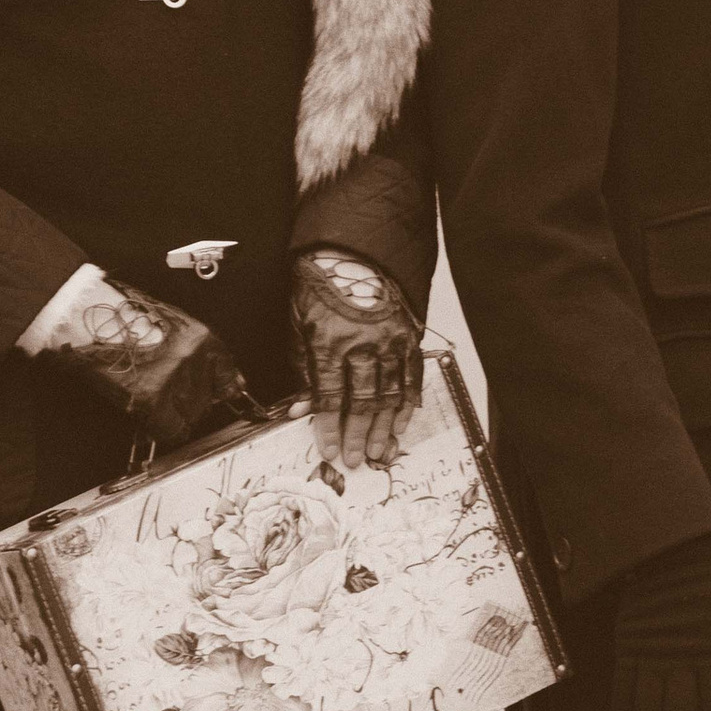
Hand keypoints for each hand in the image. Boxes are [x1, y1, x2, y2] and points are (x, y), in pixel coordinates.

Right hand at [27, 275, 256, 454]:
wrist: (88, 317)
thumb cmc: (124, 319)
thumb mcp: (173, 328)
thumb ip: (200, 355)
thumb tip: (228, 386)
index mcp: (202, 339)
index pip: (228, 381)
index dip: (219, 394)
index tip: (217, 400)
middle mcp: (193, 359)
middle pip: (206, 402)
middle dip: (189, 405)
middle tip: (167, 396)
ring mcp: (173, 379)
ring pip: (189, 417)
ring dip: (173, 415)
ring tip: (151, 397)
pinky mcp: (150, 396)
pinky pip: (168, 429)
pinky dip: (161, 429)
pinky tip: (149, 418)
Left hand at [291, 249, 423, 468]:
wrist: (353, 251)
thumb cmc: (319, 286)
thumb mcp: (298, 323)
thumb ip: (302, 366)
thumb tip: (301, 407)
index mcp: (330, 342)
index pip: (329, 397)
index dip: (329, 428)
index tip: (329, 450)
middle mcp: (363, 344)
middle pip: (362, 402)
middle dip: (358, 436)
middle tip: (356, 460)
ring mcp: (390, 341)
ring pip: (389, 395)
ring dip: (384, 428)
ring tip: (380, 451)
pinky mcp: (408, 336)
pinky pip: (412, 377)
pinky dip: (408, 403)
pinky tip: (403, 422)